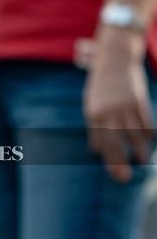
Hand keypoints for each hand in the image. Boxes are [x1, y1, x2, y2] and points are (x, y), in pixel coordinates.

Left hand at [84, 27, 152, 182]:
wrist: (114, 60)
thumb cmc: (100, 86)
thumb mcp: (90, 104)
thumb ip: (94, 128)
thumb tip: (94, 151)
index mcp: (94, 113)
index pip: (101, 141)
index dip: (108, 159)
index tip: (113, 174)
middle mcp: (109, 111)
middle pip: (116, 141)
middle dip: (120, 161)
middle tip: (125, 178)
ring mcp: (125, 106)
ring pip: (134, 133)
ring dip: (139, 149)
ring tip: (142, 162)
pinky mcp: (139, 100)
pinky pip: (146, 121)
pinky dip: (148, 134)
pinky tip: (149, 143)